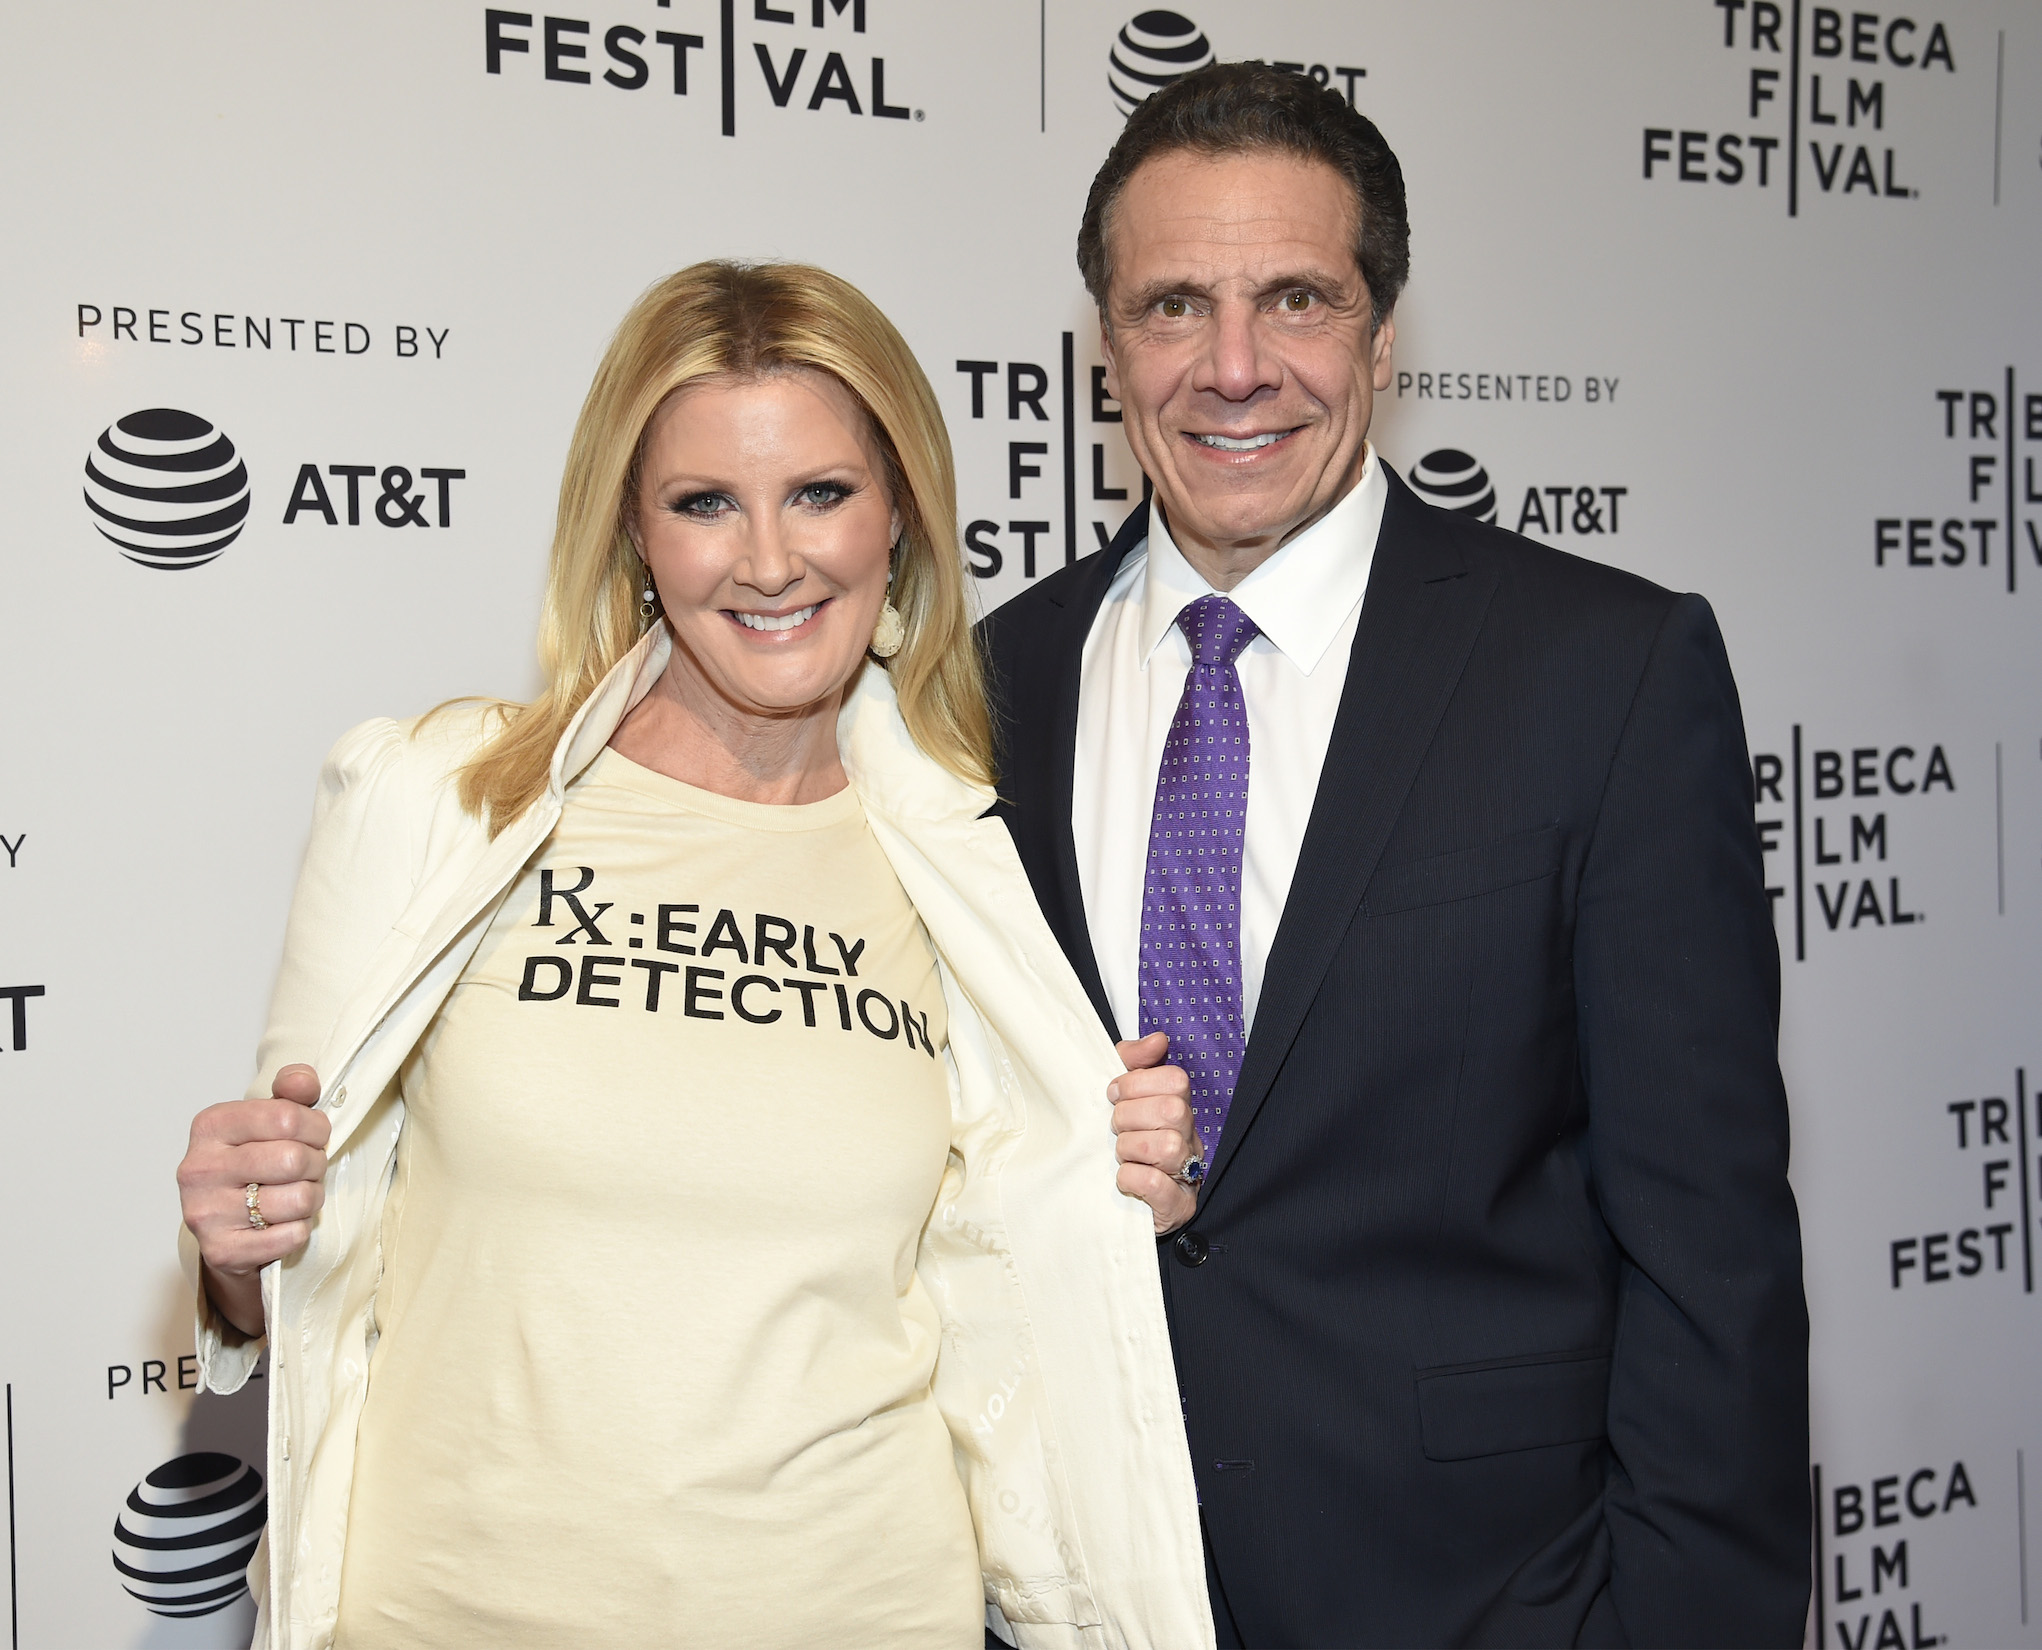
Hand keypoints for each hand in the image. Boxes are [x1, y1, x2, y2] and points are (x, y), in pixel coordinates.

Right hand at [176, 1064, 330, 1337]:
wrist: (225, 1228)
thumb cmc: (253, 1166)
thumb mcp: (268, 1121)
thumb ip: (291, 1093)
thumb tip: (303, 1079)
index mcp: (211, 1125)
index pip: (287, 1117)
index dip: (316, 1128)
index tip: (315, 1136)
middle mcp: (199, 1168)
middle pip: (293, 1160)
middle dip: (316, 1164)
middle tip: (309, 1169)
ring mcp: (205, 1212)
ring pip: (297, 1199)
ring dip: (311, 1198)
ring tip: (297, 1195)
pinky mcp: (220, 1250)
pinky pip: (290, 1236)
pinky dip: (299, 1230)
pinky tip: (283, 1223)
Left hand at [1110, 1032, 1202, 1235]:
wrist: (1117, 1203)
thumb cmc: (1122, 1145)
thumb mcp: (1120, 1096)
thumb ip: (1133, 1061)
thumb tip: (1157, 1039)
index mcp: (1178, 1109)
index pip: (1175, 1080)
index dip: (1137, 1083)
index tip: (1113, 1095)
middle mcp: (1189, 1139)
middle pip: (1173, 1110)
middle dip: (1130, 1116)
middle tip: (1115, 1128)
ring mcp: (1187, 1174)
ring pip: (1167, 1147)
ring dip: (1131, 1149)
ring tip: (1121, 1155)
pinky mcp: (1177, 1207)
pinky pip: (1157, 1184)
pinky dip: (1133, 1178)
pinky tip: (1124, 1178)